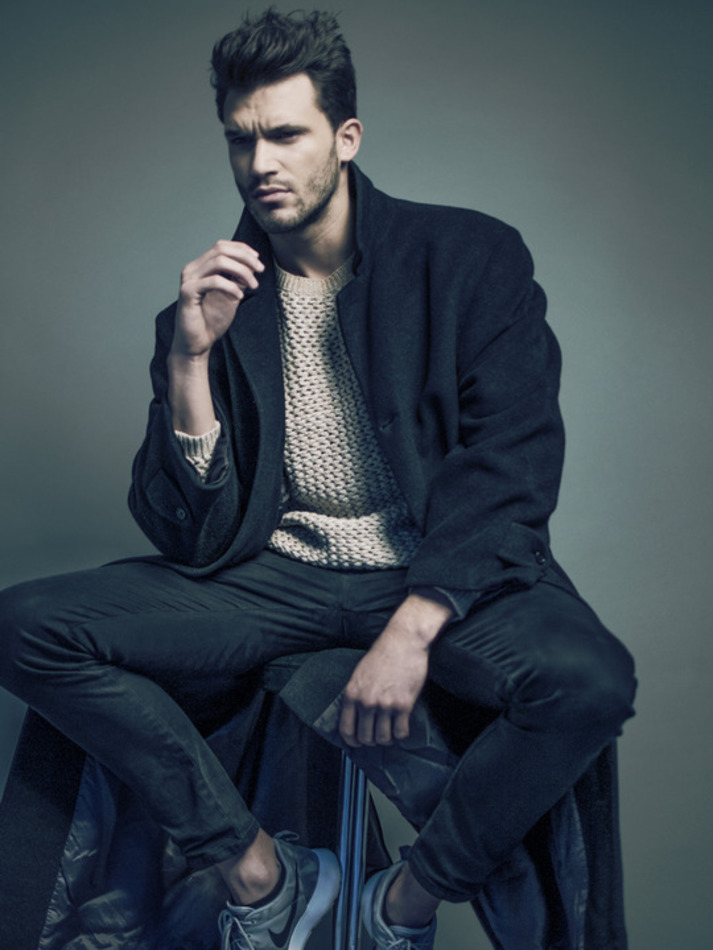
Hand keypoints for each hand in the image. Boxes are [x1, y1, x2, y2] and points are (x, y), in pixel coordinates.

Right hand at [171, 240, 264, 358]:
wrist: (197, 344)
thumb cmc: (211, 321)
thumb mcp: (231, 295)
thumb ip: (238, 280)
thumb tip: (253, 265)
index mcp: (200, 267)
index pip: (221, 246)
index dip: (242, 249)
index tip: (258, 260)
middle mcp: (192, 269)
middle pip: (220, 249)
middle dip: (245, 258)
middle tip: (261, 270)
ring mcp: (188, 279)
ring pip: (219, 262)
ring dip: (241, 271)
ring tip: (253, 286)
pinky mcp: (187, 292)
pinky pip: (213, 281)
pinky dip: (230, 286)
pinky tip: (239, 297)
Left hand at [339, 594, 451, 747]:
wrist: (404, 641)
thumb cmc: (382, 654)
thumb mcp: (359, 673)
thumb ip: (355, 694)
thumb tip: (355, 717)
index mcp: (352, 694)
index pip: (346, 729)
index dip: (352, 741)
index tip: (357, 744)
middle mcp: (366, 702)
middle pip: (365, 738)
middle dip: (371, 741)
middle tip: (377, 736)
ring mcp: (385, 704)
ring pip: (383, 738)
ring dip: (387, 739)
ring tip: (390, 733)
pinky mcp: (404, 705)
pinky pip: (400, 732)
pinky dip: (401, 734)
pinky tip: (401, 727)